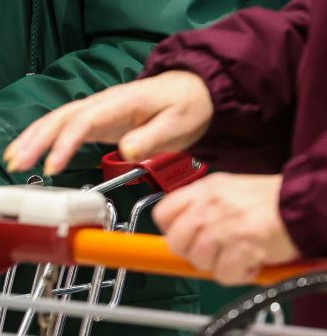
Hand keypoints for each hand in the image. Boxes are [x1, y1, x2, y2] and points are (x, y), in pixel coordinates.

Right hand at [4, 71, 212, 174]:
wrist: (192, 88)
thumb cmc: (186, 105)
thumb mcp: (179, 124)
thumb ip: (152, 138)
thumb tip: (129, 151)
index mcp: (119, 104)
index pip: (83, 122)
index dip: (64, 143)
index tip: (51, 166)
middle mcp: (100, 103)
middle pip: (59, 118)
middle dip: (35, 140)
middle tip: (17, 163)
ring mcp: (94, 109)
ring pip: (54, 120)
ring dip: (31, 139)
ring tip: (13, 160)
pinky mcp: (93, 118)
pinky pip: (61, 126)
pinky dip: (41, 137)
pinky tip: (28, 151)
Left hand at [153, 173, 299, 284]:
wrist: (300, 204)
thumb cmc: (267, 199)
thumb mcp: (225, 189)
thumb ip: (201, 205)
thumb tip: (184, 229)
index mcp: (201, 189)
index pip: (162, 213)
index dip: (170, 231)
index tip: (184, 238)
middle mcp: (207, 207)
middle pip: (176, 242)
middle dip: (191, 253)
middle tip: (211, 252)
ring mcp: (223, 227)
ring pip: (198, 260)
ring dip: (216, 265)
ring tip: (234, 255)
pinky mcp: (241, 248)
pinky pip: (224, 274)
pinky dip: (237, 274)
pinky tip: (249, 262)